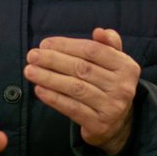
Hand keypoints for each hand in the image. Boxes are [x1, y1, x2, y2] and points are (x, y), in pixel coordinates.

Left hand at [24, 27, 139, 155]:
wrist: (118, 123)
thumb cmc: (109, 84)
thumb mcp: (114, 62)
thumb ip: (108, 44)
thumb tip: (99, 31)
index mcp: (127, 66)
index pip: (93, 50)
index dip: (66, 45)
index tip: (44, 44)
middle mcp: (122, 87)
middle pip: (82, 68)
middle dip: (53, 60)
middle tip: (32, 55)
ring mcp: (112, 107)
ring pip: (75, 88)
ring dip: (49, 78)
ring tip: (29, 71)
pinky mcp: (99, 124)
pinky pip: (72, 108)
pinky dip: (54, 98)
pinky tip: (39, 89)